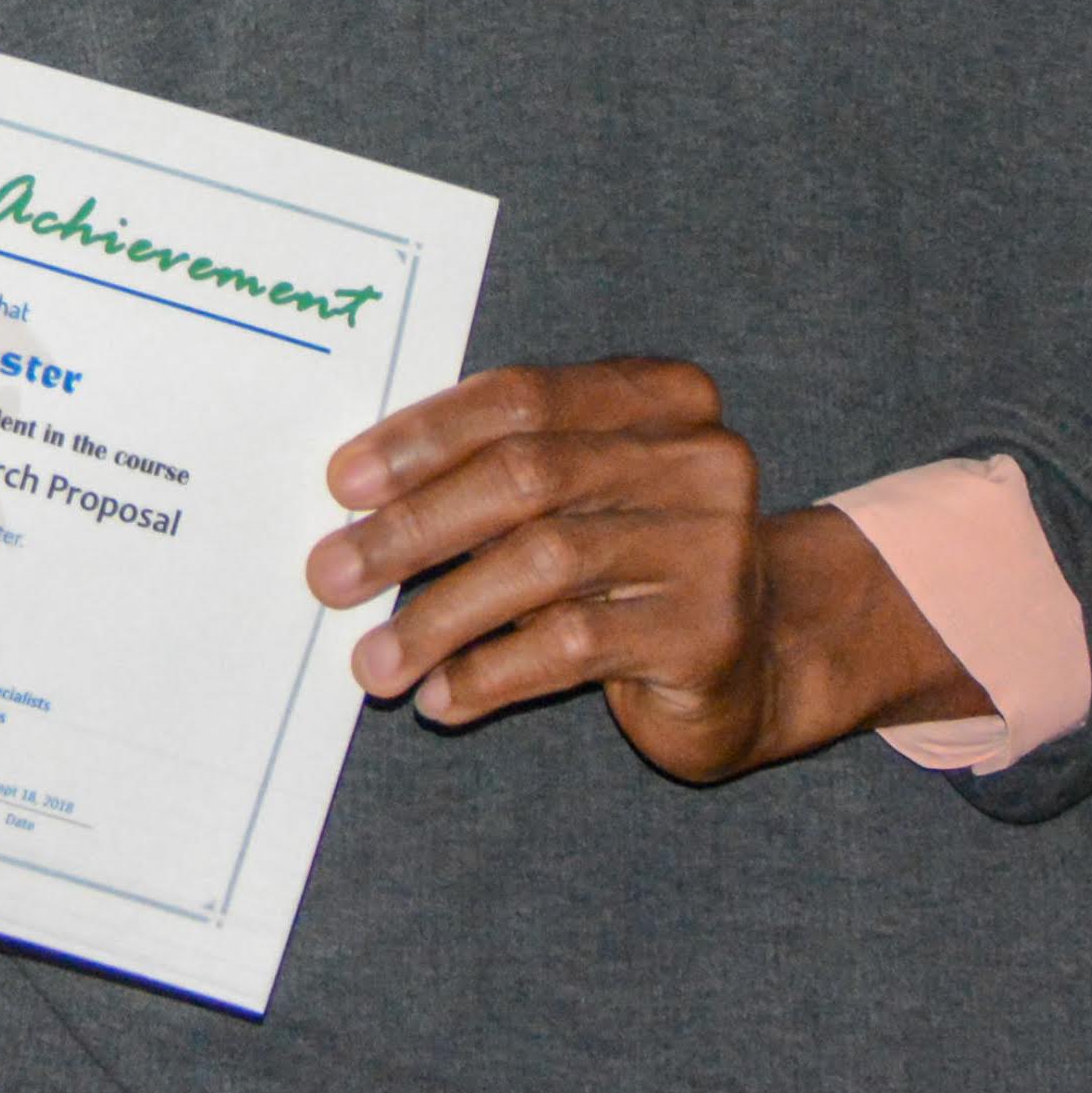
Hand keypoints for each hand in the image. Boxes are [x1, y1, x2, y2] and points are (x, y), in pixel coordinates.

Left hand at [306, 359, 985, 783]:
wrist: (761, 658)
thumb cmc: (631, 561)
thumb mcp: (578, 495)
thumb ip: (496, 469)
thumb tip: (355, 500)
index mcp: (661, 396)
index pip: (524, 396)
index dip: (425, 436)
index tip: (342, 483)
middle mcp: (699, 459)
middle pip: (525, 475)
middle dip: (412, 528)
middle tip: (330, 576)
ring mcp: (715, 546)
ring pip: (543, 566)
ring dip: (438, 616)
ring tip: (371, 662)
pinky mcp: (708, 634)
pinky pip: (573, 647)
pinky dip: (491, 672)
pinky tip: (441, 696)